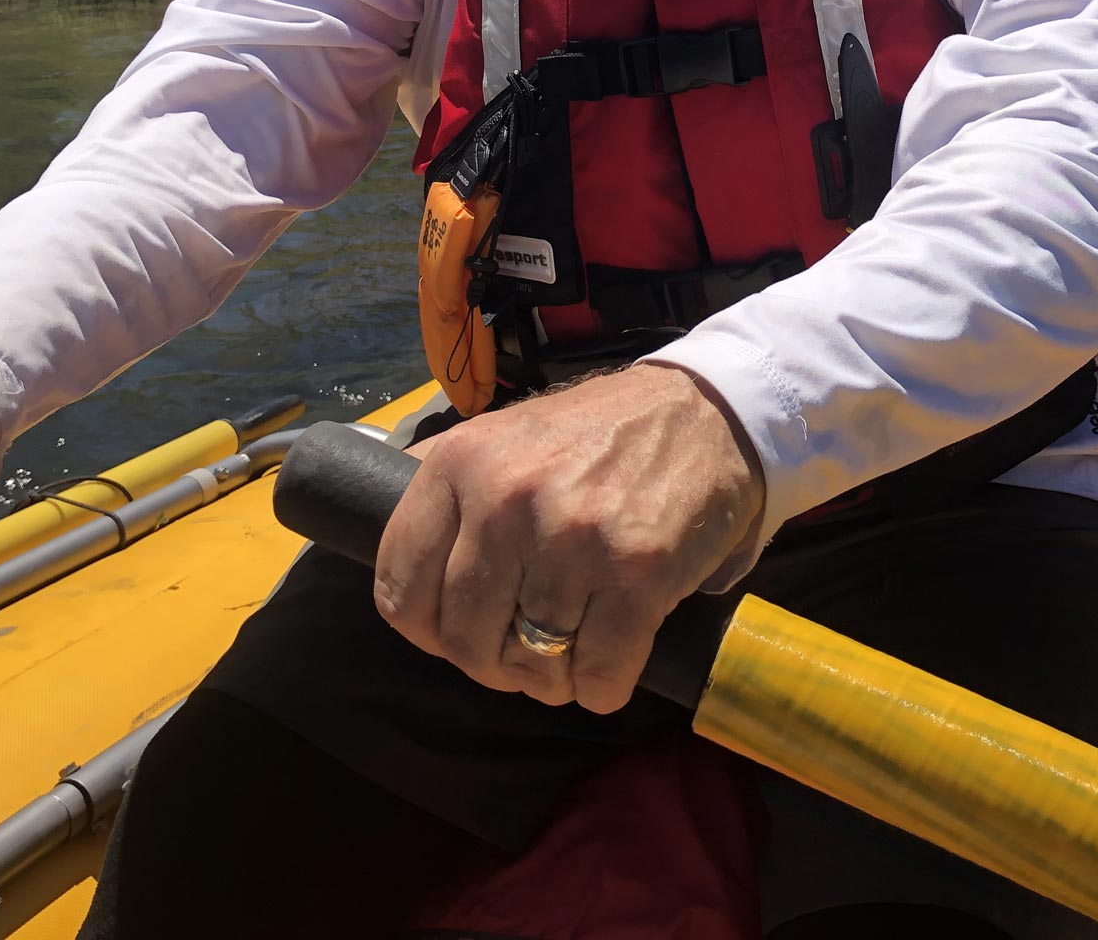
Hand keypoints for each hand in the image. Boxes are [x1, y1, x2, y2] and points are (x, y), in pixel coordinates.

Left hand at [373, 364, 763, 714]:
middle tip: (525, 641)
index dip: (426, 628)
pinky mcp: (638, 574)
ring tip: (572, 643)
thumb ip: (446, 488)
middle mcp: (507, 498)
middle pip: (464, 642)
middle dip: (493, 660)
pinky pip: (596, 679)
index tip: (457, 626)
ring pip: (529, 667)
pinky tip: (613, 654)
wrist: (707, 412)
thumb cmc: (597, 435)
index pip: (399, 590)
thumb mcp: (504, 435)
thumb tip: (389, 557)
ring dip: (551, 677)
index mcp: (461, 463)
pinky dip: (602, 685)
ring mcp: (573, 538)